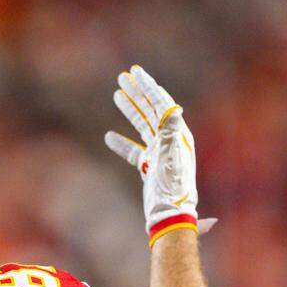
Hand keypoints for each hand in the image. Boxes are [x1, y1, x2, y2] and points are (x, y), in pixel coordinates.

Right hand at [105, 65, 199, 247]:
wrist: (169, 214)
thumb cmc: (172, 188)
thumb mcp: (170, 158)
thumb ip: (170, 133)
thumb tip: (173, 108)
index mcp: (177, 134)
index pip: (160, 103)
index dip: (147, 86)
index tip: (134, 72)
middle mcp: (170, 139)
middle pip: (151, 110)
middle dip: (137, 92)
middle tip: (123, 77)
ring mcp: (159, 153)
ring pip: (142, 125)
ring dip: (130, 110)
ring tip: (117, 95)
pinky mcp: (149, 166)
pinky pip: (134, 150)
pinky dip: (122, 142)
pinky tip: (108, 136)